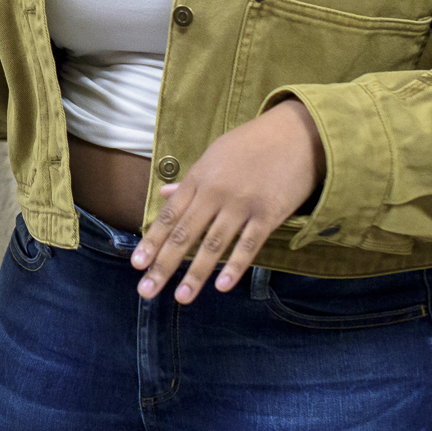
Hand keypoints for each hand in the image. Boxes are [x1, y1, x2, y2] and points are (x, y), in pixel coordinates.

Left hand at [129, 99, 325, 303]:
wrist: (295, 133)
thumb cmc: (251, 144)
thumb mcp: (214, 156)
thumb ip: (190, 180)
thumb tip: (164, 193)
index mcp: (199, 179)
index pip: (169, 217)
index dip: (152, 242)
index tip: (136, 265)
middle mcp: (215, 193)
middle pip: (184, 235)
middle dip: (163, 265)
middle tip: (145, 291)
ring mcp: (242, 204)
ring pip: (213, 244)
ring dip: (195, 274)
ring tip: (181, 297)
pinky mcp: (269, 213)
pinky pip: (249, 244)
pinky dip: (235, 266)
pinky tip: (221, 286)